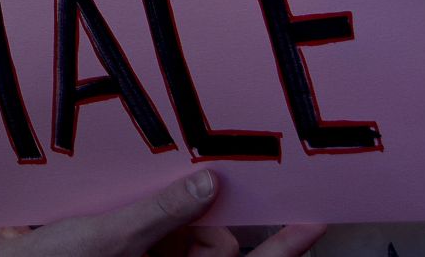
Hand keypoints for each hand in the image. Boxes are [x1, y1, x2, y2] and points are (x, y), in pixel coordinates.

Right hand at [0, 170, 324, 256]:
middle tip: (198, 179)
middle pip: (210, 242)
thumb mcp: (109, 237)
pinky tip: (127, 183)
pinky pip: (150, 221)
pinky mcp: (118, 244)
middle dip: (207, 214)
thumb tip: (210, 183)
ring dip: (169, 206)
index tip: (315, 217)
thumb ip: (161, 212)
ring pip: (178, 229)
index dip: (287, 246)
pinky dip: (148, 201)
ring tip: (138, 187)